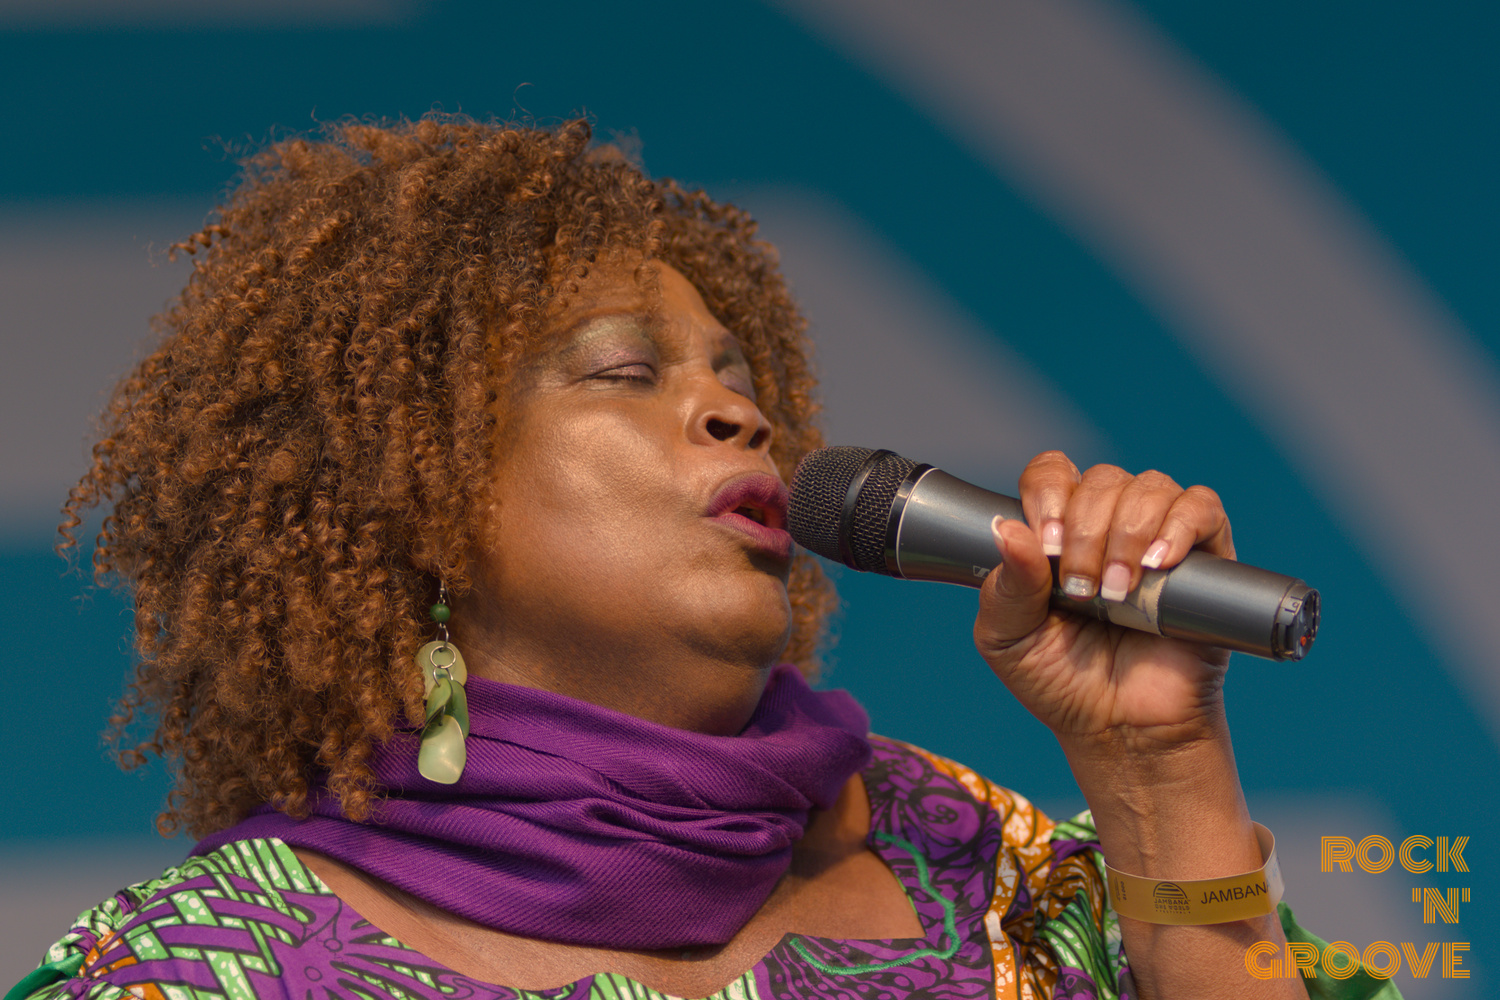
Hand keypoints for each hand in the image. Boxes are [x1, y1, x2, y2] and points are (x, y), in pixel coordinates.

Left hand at [973, 450, 1236, 755]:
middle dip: (1086, 532)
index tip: (1047, 546)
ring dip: (1127, 534)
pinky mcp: (1208, 558)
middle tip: (1082, 590)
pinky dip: (1180, 526)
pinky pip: (1204, 508)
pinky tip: (1158, 563)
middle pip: (1102, 480)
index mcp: (1059, 531)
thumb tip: (1006, 527)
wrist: (1120, 730)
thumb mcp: (1007, 638)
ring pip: (1150, 487)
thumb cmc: (1061, 681)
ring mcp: (1158, 537)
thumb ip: (1005, 585)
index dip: (1047, 496)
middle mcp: (1109, 524)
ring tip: (1117, 592)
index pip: (1053, 474)